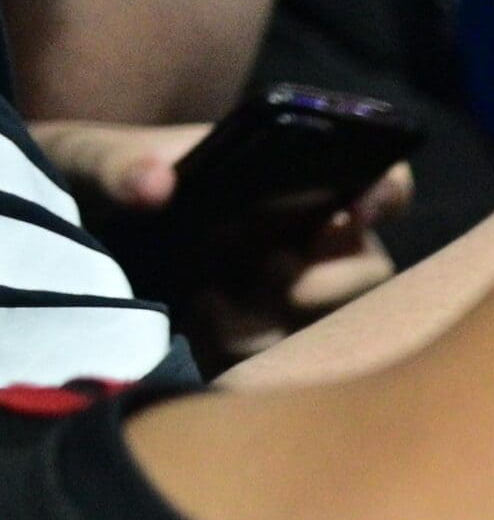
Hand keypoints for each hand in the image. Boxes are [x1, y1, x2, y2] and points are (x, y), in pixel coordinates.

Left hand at [32, 119, 412, 363]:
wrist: (82, 240)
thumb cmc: (103, 185)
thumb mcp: (94, 156)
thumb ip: (119, 160)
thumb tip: (156, 184)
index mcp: (297, 182)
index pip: (381, 180)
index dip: (386, 191)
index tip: (356, 206)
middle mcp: (314, 242)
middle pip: (371, 272)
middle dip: (326, 283)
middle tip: (273, 275)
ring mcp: (296, 297)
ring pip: (332, 328)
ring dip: (274, 323)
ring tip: (207, 302)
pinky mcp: (268, 345)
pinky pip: (284, 363)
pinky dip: (243, 351)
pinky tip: (198, 330)